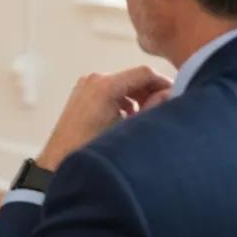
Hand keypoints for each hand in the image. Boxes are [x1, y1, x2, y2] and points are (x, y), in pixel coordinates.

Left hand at [37, 66, 172, 171]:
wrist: (59, 163)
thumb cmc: (92, 150)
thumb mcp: (129, 130)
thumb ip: (152, 109)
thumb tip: (169, 94)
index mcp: (106, 85)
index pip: (144, 73)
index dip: (163, 83)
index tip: (177, 95)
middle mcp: (94, 80)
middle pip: (133, 77)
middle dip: (151, 91)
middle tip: (165, 108)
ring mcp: (85, 86)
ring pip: (122, 84)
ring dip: (137, 97)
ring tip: (146, 117)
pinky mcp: (81, 94)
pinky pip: (109, 91)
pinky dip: (122, 100)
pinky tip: (128, 119)